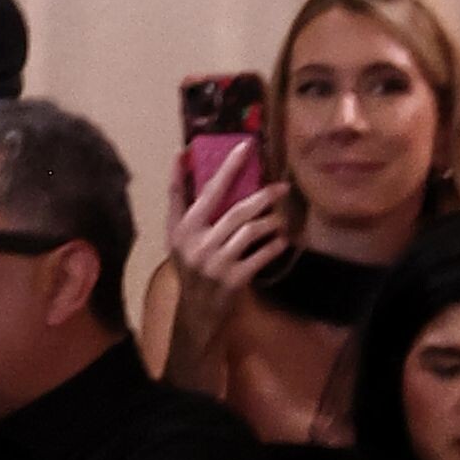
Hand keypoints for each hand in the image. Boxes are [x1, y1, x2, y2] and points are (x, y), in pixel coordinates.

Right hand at [161, 137, 291, 367]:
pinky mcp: (233, 280)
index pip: (208, 191)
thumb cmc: (189, 267)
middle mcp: (199, 245)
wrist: (196, 312)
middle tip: (283, 187)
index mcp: (184, 229)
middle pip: (237, 211)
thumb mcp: (176, 235)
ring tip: (280, 218)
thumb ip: (178, 198)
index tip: (246, 146)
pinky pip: (261, 256)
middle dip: (263, 196)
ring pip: (251, 232)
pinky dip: (274, 246)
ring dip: (271, 222)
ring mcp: (216, 264)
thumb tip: (180, 158)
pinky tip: (282, 240)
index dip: (227, 168)